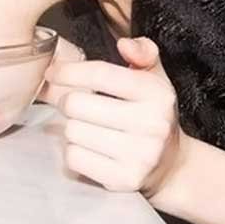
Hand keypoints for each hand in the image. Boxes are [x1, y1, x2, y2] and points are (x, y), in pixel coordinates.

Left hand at [43, 37, 185, 197]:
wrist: (171, 166)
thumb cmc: (152, 115)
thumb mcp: (154, 80)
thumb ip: (142, 53)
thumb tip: (125, 44)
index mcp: (157, 94)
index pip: (100, 74)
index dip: (68, 71)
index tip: (52, 73)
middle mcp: (152, 124)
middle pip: (76, 103)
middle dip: (69, 102)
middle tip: (76, 106)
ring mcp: (139, 155)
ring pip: (72, 131)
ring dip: (72, 128)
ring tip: (89, 128)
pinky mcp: (123, 179)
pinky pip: (74, 157)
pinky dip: (74, 151)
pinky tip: (90, 148)